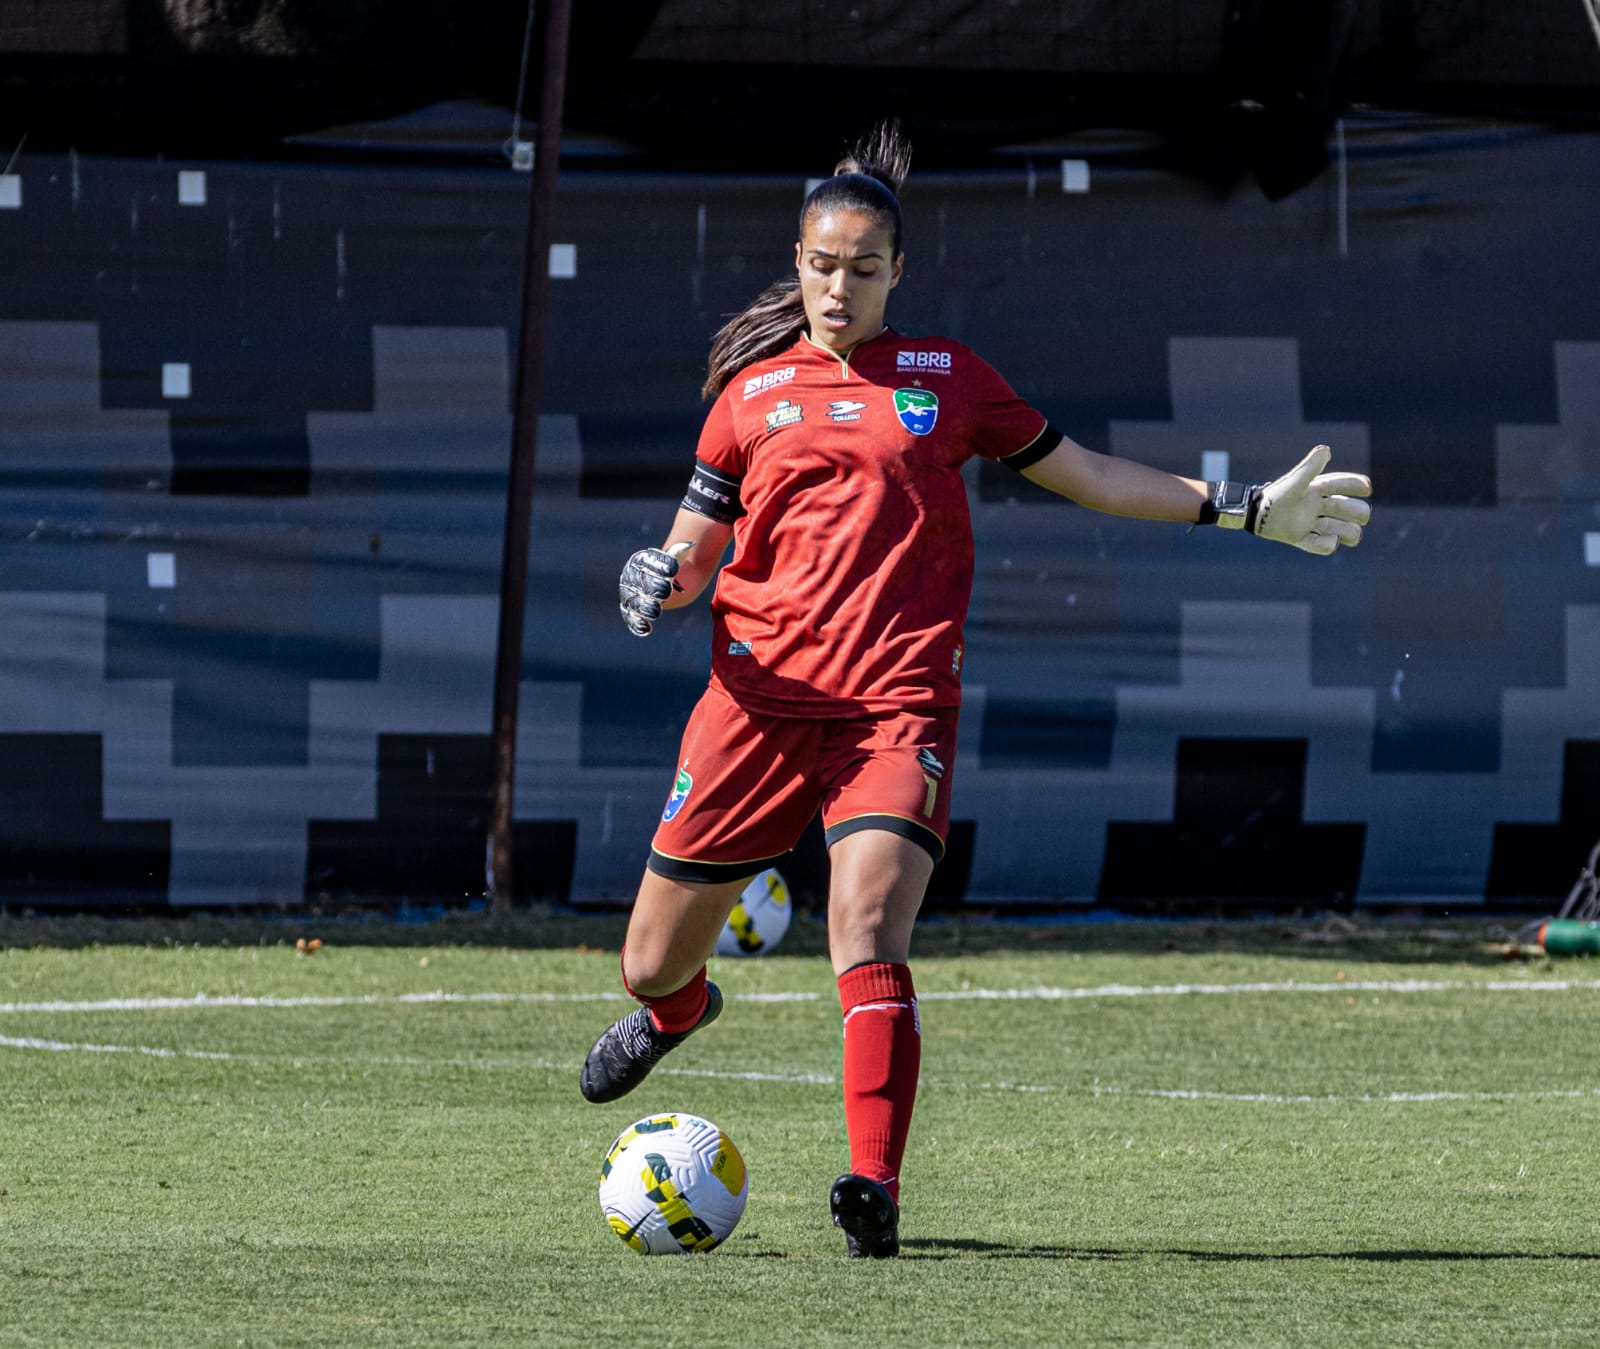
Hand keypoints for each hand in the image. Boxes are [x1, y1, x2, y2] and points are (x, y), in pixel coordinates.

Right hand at [618, 547, 680, 635]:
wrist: (663, 583)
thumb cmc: (669, 567)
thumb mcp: (676, 557)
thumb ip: (680, 551)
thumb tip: (690, 544)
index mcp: (640, 561)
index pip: (649, 563)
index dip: (660, 567)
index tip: (674, 573)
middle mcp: (631, 577)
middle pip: (641, 583)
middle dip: (654, 587)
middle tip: (667, 592)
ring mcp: (630, 594)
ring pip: (635, 601)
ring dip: (645, 607)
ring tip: (657, 611)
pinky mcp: (631, 610)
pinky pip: (631, 617)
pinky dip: (637, 623)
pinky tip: (646, 629)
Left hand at [1252, 445, 1371, 553]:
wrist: (1255, 514)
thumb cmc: (1277, 494)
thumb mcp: (1295, 481)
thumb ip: (1310, 468)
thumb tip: (1326, 449)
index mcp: (1318, 490)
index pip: (1343, 484)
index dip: (1356, 485)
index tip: (1367, 487)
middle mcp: (1319, 506)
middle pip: (1349, 510)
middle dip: (1359, 513)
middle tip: (1362, 517)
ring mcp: (1312, 523)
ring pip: (1342, 530)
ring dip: (1349, 532)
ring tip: (1346, 534)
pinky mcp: (1302, 538)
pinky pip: (1321, 546)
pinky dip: (1327, 545)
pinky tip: (1329, 542)